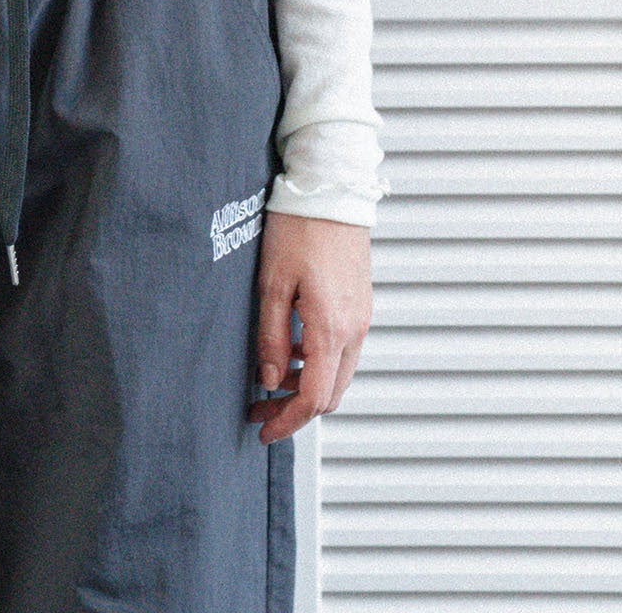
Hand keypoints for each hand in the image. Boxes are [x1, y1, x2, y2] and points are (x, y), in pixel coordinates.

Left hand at [245, 210, 371, 442]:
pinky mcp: (359, 305)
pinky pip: (343, 350)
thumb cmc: (299, 228)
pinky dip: (319, 363)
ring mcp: (361, 317)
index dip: (287, 422)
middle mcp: (354, 329)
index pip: (314, 398)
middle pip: (330, 394)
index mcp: (331, 328)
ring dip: (307, 387)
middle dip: (295, 410)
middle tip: (260, 409)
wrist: (331, 190)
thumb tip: (270, 380)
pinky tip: (292, 349)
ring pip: (338, 374)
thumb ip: (272, 337)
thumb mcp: (272, 283)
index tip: (264, 430)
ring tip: (270, 379)